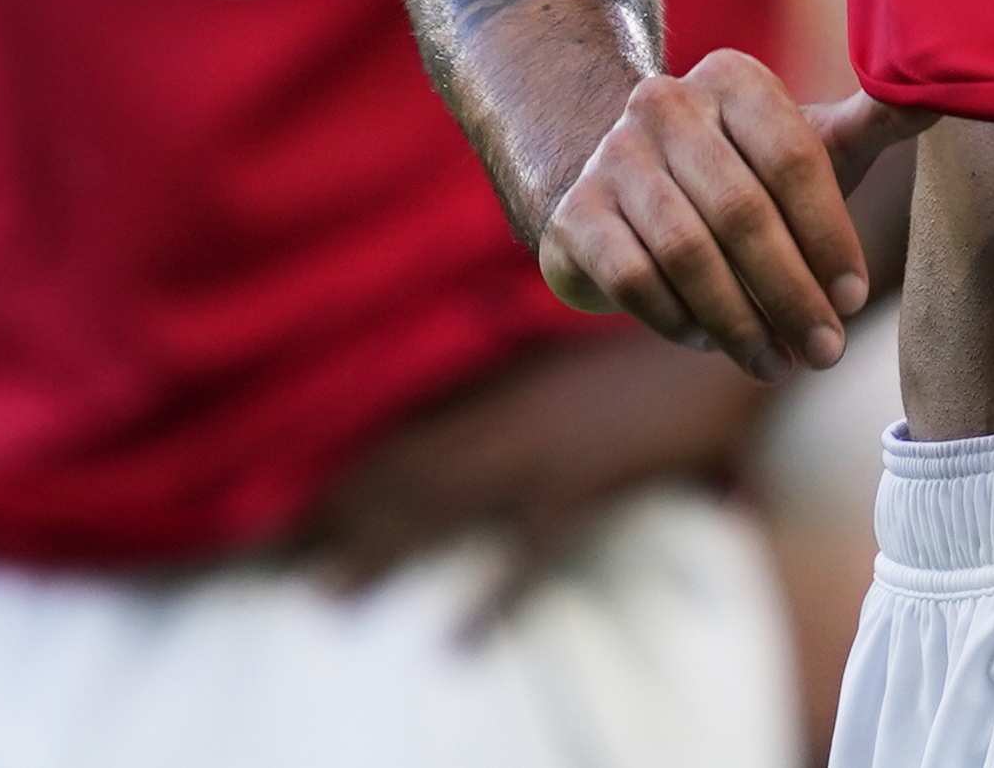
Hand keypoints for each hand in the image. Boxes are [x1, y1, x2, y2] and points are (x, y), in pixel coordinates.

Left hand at [292, 331, 772, 627]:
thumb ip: (507, 383)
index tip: (285, 507)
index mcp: (496, 386)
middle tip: (277, 563)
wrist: (716, 350)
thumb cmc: (647, 354)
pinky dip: (491, 599)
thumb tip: (453, 416)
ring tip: (329, 596)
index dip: (341, 472)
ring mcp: (543, 451)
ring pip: (443, 507)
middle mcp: (504, 417)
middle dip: (337, 519)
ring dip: (382, 551)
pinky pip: (528, 552)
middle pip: (403, 474)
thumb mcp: (564, 363)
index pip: (400, 434)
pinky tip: (456, 643)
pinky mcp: (587, 482)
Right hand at [534, 53, 926, 380]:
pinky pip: (635, 281)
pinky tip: (711, 342)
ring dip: (739, 322)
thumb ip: (872, 125)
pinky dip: (680, 321)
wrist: (616, 183)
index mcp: (733, 78)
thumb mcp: (806, 145)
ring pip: (687, 254)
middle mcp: (665, 102)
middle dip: (791, 294)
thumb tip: (951, 94)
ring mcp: (612, 156)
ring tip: (777, 364)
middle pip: (742, 212)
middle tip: (826, 354)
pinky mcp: (573, 213)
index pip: (793, 156)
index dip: (829, 234)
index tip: (855, 297)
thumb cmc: (738, 170)